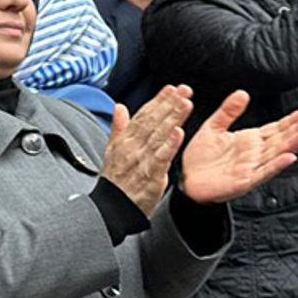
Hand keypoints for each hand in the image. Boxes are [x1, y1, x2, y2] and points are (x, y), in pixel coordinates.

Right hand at [100, 85, 194, 216]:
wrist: (113, 208)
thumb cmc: (116, 181)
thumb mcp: (112, 151)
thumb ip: (118, 128)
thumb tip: (119, 107)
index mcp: (124, 140)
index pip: (143, 115)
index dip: (158, 101)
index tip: (171, 88)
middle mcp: (132, 147)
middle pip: (153, 121)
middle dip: (169, 104)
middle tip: (184, 90)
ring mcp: (141, 160)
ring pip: (159, 135)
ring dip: (172, 118)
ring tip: (186, 104)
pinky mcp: (150, 175)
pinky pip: (161, 157)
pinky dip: (169, 144)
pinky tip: (179, 133)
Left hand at [181, 91, 297, 203]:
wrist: (186, 180)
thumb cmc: (200, 157)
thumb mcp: (213, 127)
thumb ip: (228, 111)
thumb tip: (242, 93)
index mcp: (250, 140)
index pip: (275, 128)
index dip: (291, 121)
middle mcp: (254, 154)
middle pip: (280, 140)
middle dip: (297, 129)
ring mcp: (251, 168)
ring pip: (276, 154)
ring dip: (292, 145)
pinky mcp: (244, 181)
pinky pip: (262, 172)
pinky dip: (276, 166)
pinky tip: (288, 158)